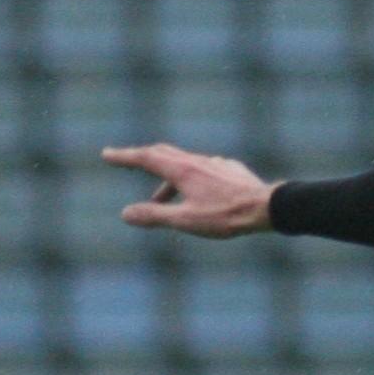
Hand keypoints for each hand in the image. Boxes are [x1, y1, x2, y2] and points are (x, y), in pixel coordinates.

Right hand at [103, 142, 275, 237]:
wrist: (267, 207)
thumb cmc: (226, 216)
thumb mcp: (185, 220)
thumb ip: (154, 216)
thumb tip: (125, 214)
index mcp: (181, 169)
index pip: (145, 157)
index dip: (124, 156)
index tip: (107, 154)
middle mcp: (196, 161)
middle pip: (162, 154)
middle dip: (141, 159)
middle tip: (127, 162)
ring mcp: (215, 164)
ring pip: (184, 164)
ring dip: (166, 179)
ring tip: (159, 199)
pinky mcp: (231, 171)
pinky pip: (204, 170)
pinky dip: (190, 179)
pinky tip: (198, 194)